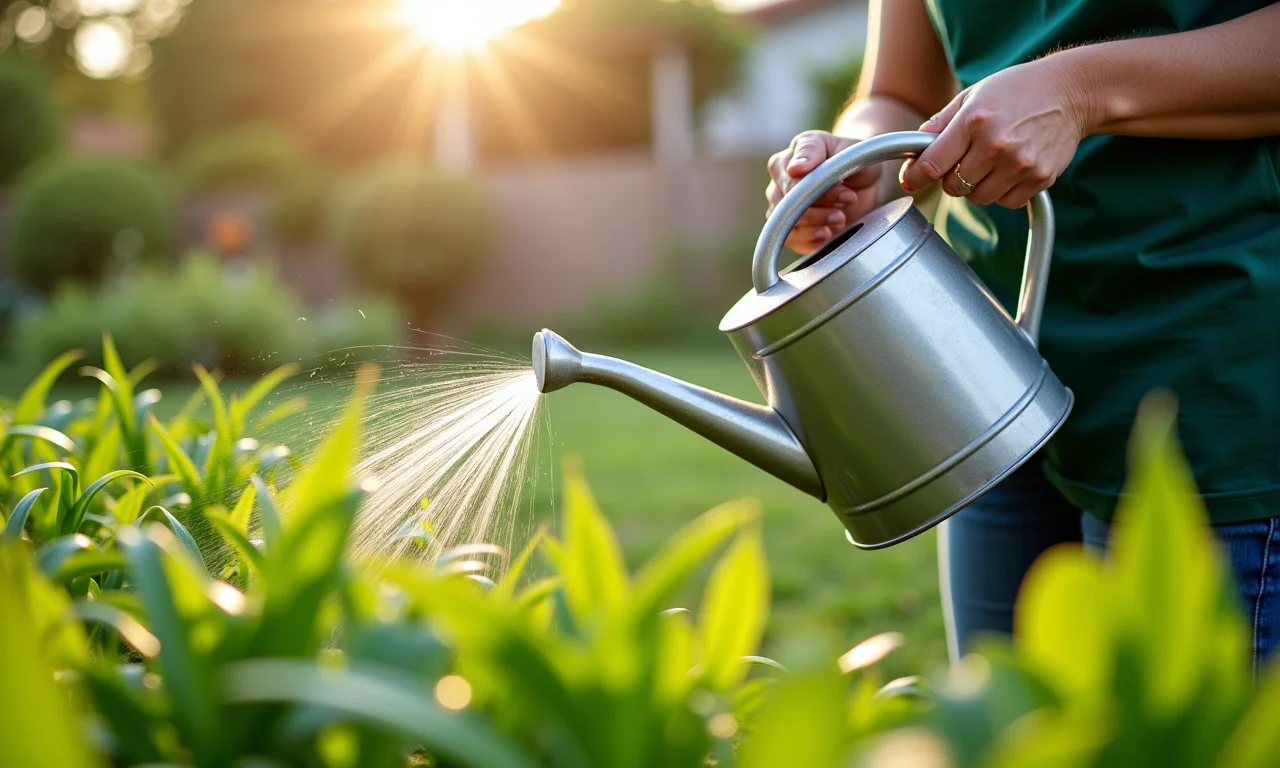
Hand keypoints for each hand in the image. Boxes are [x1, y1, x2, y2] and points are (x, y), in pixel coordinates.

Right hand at [766, 131, 886, 254]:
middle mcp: (778, 187)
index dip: (817, 192)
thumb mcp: (839, 145)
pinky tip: (829, 233)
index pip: (790, 184)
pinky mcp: (792, 231)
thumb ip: (814, 151)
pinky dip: (812, 241)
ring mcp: (782, 211)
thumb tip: (794, 169)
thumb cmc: (850, 157)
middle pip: (786, 208)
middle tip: (843, 211)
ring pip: (786, 227)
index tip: (845, 191)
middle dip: (818, 213)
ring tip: (839, 221)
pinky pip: (792, 242)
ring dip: (815, 228)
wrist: (865, 181)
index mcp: (784, 163)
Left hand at [899, 57, 1092, 207]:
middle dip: (951, 177)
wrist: (1072, 92)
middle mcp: (995, 145)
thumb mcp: (973, 95)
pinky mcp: (1040, 178)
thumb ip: (941, 122)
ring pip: (978, 198)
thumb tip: (912, 148)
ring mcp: (1019, 164)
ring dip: (976, 187)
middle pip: (952, 187)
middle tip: (964, 160)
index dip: (916, 176)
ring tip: (990, 162)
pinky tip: (1011, 169)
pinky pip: (1006, 202)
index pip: (931, 165)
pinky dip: (1002, 192)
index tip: (911, 179)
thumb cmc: (1018, 90)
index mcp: (973, 121)